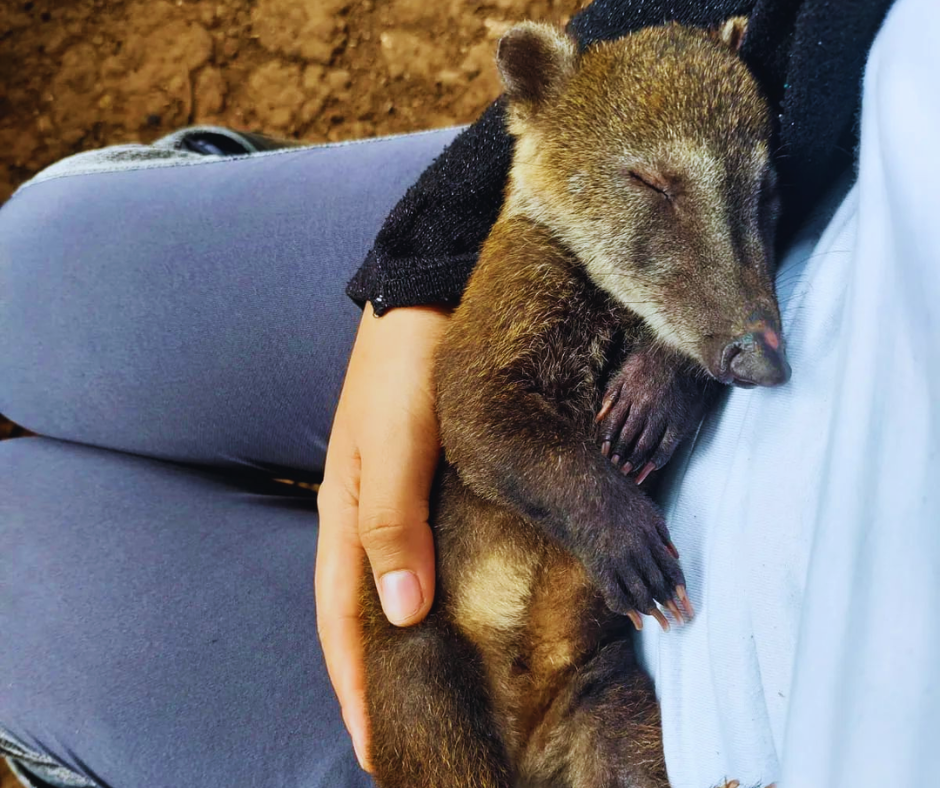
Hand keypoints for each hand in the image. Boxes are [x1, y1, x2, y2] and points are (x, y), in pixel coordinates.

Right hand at [315, 302, 449, 770]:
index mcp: (344, 516)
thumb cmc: (406, 369)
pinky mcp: (418, 479)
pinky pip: (413, 555)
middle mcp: (362, 515)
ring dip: (399, 645)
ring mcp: (389, 498)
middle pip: (359, 616)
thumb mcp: (394, 445)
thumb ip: (393, 525)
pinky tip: (444, 610)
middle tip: (399, 736)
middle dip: (373, 679)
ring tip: (421, 691)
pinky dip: (422, 596)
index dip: (357, 689)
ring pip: (387, 589)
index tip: (375, 750)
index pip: (343, 623)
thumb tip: (403, 613)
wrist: (424, 298)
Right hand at [580, 480, 692, 630]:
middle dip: (672, 605)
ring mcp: (618, 560)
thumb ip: (662, 533)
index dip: (680, 589)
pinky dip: (626, 609)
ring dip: (653, 611)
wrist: (581, 491)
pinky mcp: (599, 566)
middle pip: (659, 585)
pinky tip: (634, 618)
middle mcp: (637, 550)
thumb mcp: (645, 509)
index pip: (671, 569)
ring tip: (662, 624)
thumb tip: (675, 555)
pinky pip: (615, 594)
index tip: (687, 604)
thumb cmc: (613, 496)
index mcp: (650, 536)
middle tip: (680, 621)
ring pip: (640, 593)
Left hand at [597, 345, 714, 483]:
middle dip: (617, 455)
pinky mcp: (680, 423)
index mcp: (629, 396)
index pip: (612, 425)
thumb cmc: (655, 359)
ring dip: (633, 461)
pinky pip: (667, 447)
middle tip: (612, 469)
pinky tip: (649, 470)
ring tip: (626, 474)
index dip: (606, 441)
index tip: (602, 453)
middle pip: (626, 438)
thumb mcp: (627, 369)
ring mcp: (663, 417)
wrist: (688, 352)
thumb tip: (598, 416)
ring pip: (643, 445)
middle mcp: (644, 408)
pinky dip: (656, 461)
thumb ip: (612, 393)